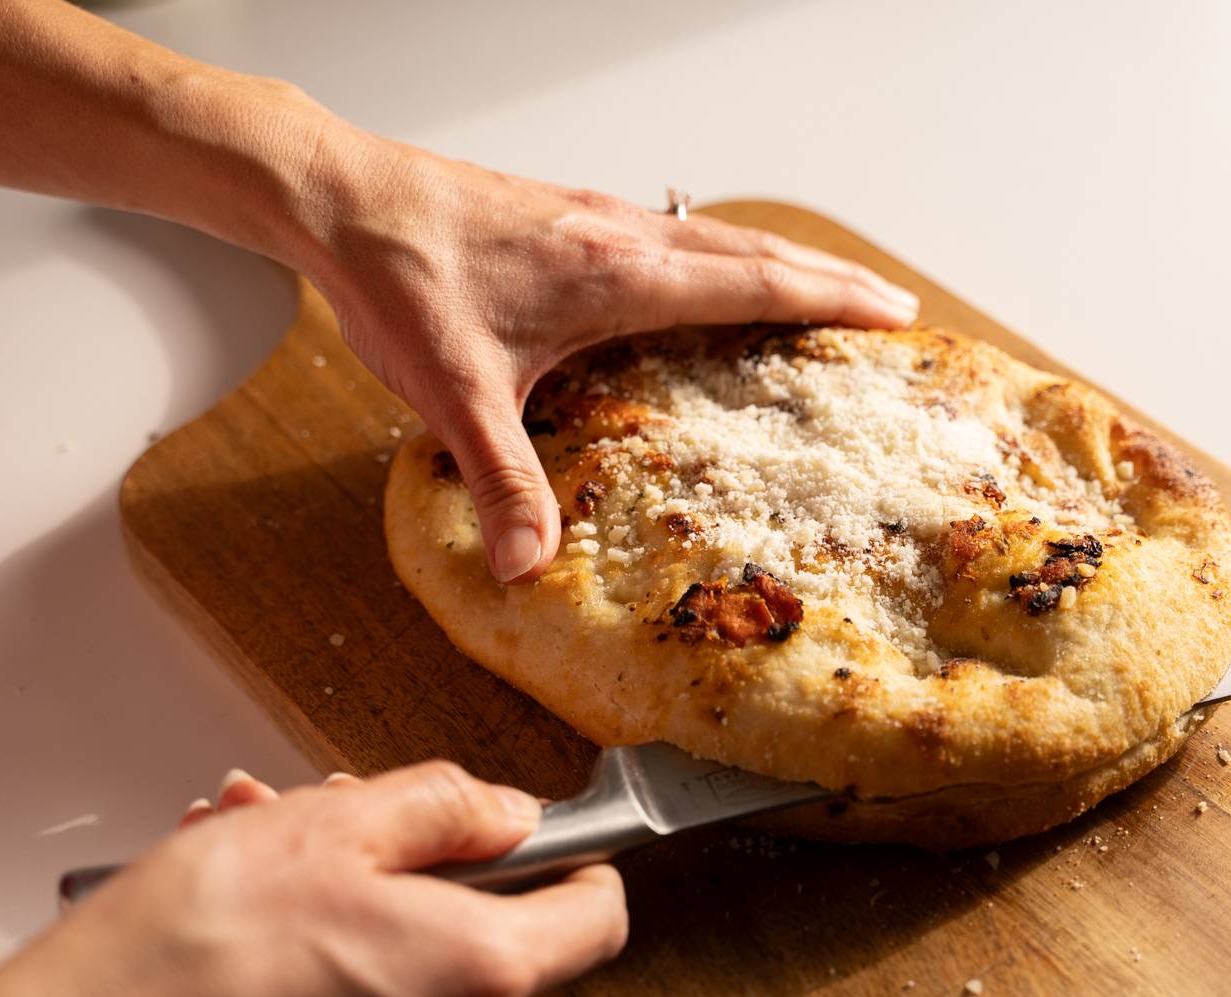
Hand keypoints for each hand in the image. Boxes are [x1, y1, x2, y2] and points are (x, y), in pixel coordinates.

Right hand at [0, 764, 623, 996]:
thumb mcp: (333, 825)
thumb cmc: (191, 953)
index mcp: (481, 970)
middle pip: (481, 929)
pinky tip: (250, 914)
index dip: (575, 859)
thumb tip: (508, 813)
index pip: (596, 915)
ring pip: (407, 962)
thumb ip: (447, 808)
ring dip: (346, 898)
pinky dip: (323, 957)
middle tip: (330, 816)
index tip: (538, 835)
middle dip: (409, 861)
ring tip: (257, 847)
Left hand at [298, 140, 920, 582]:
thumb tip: (530, 566)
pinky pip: (674, 231)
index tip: (893, 313)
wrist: (337, 195)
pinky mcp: (568, 215)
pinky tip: (709, 274)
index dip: (829, 300)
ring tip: (823, 288)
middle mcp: (621, 235)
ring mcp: (596, 217)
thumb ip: (501, 481)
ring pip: (717, 234)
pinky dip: (723, 252)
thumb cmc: (398, 276)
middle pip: (755, 249)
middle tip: (890, 303)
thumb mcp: (454, 393)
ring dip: (781, 259)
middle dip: (830, 277)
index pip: (752, 283)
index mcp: (615, 273)